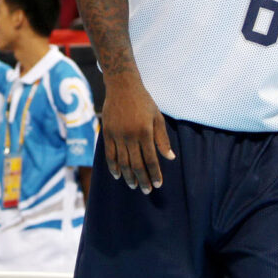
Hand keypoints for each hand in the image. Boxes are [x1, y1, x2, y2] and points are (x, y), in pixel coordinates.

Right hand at [100, 73, 173, 194]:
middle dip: (142, 179)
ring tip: (133, 185)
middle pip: (136, 164)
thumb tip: (170, 158)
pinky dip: (113, 166)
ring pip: (122, 162)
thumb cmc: (143, 102)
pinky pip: (110, 154)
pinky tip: (117, 175)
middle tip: (146, 191)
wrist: (122, 87)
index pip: (151, 159)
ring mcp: (117, 135)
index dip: (155, 173)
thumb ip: (162, 139)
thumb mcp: (157, 117)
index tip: (158, 184)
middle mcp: (131, 135)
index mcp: (145, 132)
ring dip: (128, 176)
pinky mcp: (107, 133)